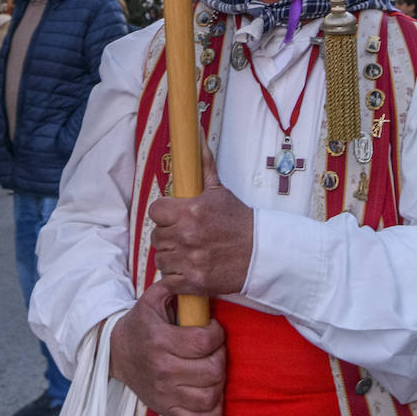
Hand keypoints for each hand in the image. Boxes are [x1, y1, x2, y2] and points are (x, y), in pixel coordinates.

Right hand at [110, 281, 225, 415]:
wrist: (118, 353)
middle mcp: (163, 370)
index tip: (214, 329)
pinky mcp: (166, 410)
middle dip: (221, 356)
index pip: (204, 342)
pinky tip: (212, 395)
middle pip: (212, 371)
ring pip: (209, 397)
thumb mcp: (152, 298)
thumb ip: (174, 284)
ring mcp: (165, 394)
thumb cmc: (142, 324)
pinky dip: (213, 412)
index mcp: (161, 340)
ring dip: (219, 383)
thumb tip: (194, 273)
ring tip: (213, 369)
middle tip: (215, 349)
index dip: (218, 333)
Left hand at [149, 138, 252, 297]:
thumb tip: (196, 133)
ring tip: (187, 251)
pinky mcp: (193, 282)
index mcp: (191, 211)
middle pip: (156, 235)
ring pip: (160, 258)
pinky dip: (175, 275)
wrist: (260, 253)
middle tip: (183, 233)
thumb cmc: (238, 220)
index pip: (156, 211)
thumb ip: (203, 163)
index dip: (163, 213)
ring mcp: (189, 261)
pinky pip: (168, 279)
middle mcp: (187, 235)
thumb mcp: (219, 190)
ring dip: (170, 255)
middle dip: (168, 234)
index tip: (173, 215)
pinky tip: (188, 267)